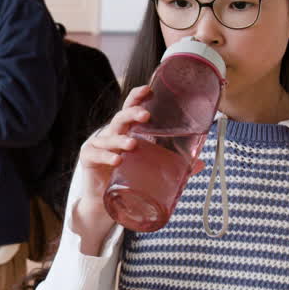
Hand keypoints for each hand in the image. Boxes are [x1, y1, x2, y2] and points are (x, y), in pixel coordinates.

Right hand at [74, 85, 204, 242]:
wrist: (104, 200)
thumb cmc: (126, 176)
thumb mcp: (149, 167)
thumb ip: (172, 164)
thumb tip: (200, 163)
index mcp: (126, 130)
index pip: (130, 108)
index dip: (137, 97)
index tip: (148, 89)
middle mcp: (111, 133)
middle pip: (120, 118)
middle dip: (133, 114)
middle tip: (146, 115)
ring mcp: (98, 144)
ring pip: (109, 137)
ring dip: (121, 139)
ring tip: (133, 145)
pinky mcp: (88, 158)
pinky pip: (96, 154)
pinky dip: (107, 156)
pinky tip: (117, 160)